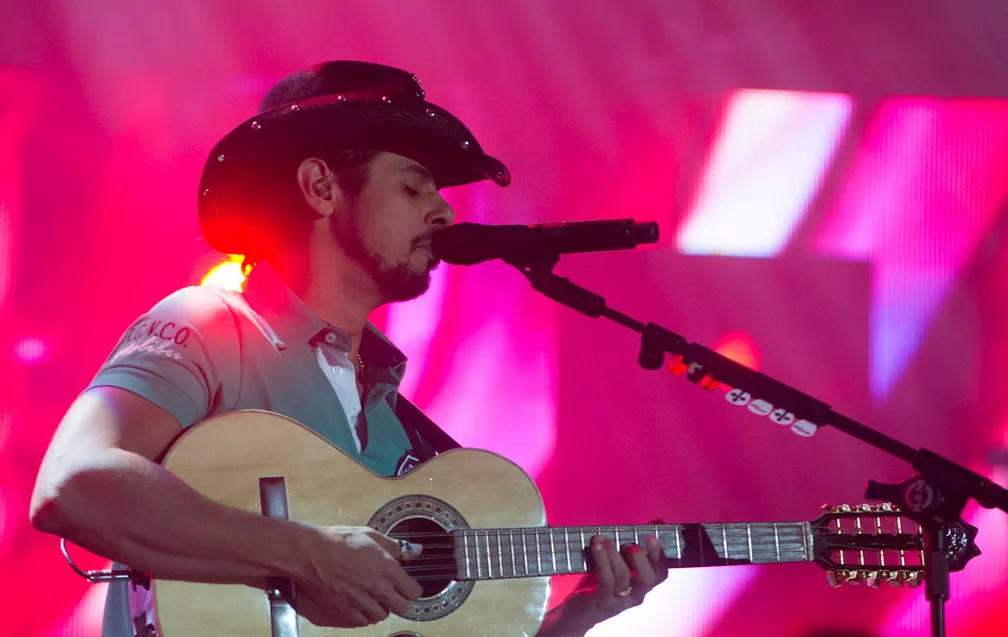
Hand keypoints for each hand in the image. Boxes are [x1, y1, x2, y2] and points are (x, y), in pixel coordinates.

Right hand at [290, 525, 422, 627]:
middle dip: (399, 600)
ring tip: (373, 596)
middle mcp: (377, 588)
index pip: (413, 591)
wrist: (309, 554)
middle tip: (392, 592)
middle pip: (402, 607)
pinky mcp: (346, 611)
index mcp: (386, 568)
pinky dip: (364, 614)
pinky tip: (360, 602)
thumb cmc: (337, 541)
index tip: (407, 585)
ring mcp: (361, 602)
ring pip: (383, 616)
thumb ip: (396, 546)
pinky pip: (364, 621)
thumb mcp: (370, 535)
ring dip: (381, 607)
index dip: (412, 588)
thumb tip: (415, 550)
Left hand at [540, 531, 667, 636]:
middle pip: (649, 579)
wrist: (578, 612)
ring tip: (602, 539)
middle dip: (642, 559)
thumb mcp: (618, 561)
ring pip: (623, 577)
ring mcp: (620, 600)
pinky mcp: (603, 602)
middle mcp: (635, 594)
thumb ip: (635, 542)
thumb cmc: (600, 582)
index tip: (652, 535)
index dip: (660, 556)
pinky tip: (595, 546)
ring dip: (613, 555)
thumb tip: (657, 521)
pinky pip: (606, 581)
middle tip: (632, 545)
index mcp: (642, 584)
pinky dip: (602, 561)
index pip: (660, 573)